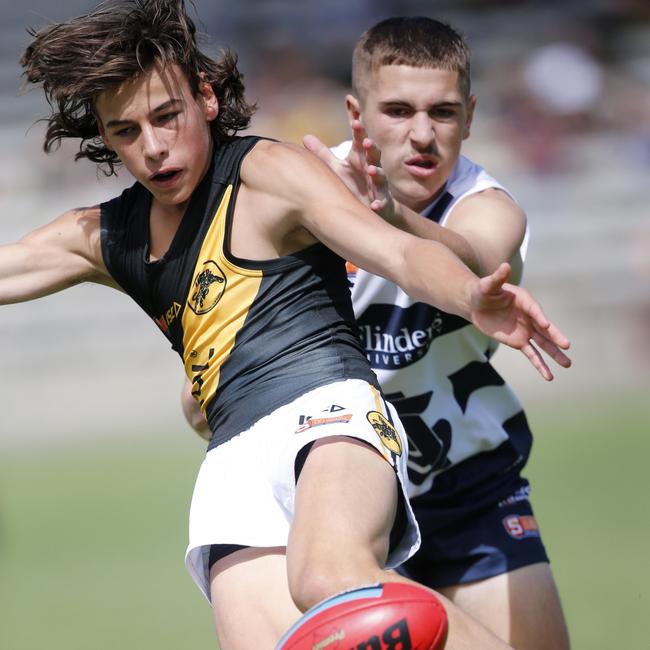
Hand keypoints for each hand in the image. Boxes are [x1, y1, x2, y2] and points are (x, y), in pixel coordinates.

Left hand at [303, 120, 393, 218]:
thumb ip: (323, 154)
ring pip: (379, 177)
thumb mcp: (337, 167)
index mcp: (360, 158)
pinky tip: (375, 206)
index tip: (355, 122)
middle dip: (371, 149)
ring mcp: (377, 185)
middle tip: (366, 142)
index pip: (360, 142)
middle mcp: (370, 168)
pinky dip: (379, 204)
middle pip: (373, 155)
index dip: (359, 132)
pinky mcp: (382, 202)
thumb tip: (305, 137)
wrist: (370, 205)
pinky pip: (382, 202)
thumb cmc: (352, 183)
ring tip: (371, 170)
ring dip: (376, 173)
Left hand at [469, 263, 571, 379]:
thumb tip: (504, 266)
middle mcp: (530, 316)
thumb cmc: (483, 291)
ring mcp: (526, 330)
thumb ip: (497, 278)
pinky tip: (548, 376)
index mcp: (525, 300)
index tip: (546, 325)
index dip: (540, 317)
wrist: (476, 304)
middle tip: (567, 346)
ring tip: (568, 364)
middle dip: (555, 337)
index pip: (534, 310)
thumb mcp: (488, 285)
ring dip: (553, 354)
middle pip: (545, 329)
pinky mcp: (518, 341)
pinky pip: (531, 354)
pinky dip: (539, 364)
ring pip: (542, 344)